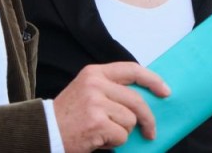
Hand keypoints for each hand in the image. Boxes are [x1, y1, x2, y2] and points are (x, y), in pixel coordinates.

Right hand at [52, 62, 170, 152]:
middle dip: (147, 119)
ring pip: (130, 120)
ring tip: (104, 131)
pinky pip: (121, 136)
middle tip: (150, 131)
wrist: (46, 130)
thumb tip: (144, 98)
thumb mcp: (87, 90)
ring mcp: (96, 103)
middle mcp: (96, 84)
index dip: (152, 80)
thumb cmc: (69, 114)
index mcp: (95, 73)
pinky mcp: (97, 122)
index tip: (165, 91)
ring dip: (122, 132)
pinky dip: (114, 142)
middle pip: (136, 100)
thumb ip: (111, 88)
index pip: (131, 70)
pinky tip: (99, 139)